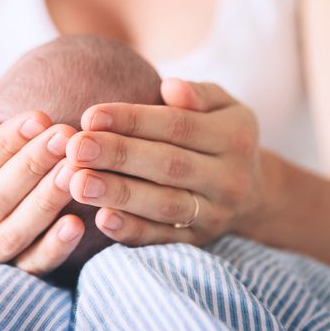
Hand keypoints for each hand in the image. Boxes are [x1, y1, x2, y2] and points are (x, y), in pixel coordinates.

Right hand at [0, 112, 83, 275]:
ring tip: (74, 169)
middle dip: (32, 166)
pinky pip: (31, 269)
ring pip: (14, 234)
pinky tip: (78, 224)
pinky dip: (55, 248)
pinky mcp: (4, 284)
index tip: (39, 118)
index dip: (4, 144)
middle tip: (65, 137)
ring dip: (47, 200)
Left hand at [64, 78, 267, 245]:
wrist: (254, 194)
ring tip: (78, 182)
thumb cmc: (220, 135)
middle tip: (75, 148)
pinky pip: (164, 239)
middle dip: (119, 156)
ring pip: (164, 205)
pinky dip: (132, 230)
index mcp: (234, 137)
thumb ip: (199, 93)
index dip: (133, 120)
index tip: (90, 116)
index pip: (178, 126)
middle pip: (169, 166)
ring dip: (119, 194)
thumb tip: (170, 88)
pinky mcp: (198, 242)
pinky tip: (101, 220)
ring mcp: (215, 214)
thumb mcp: (223, 105)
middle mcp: (229, 178)